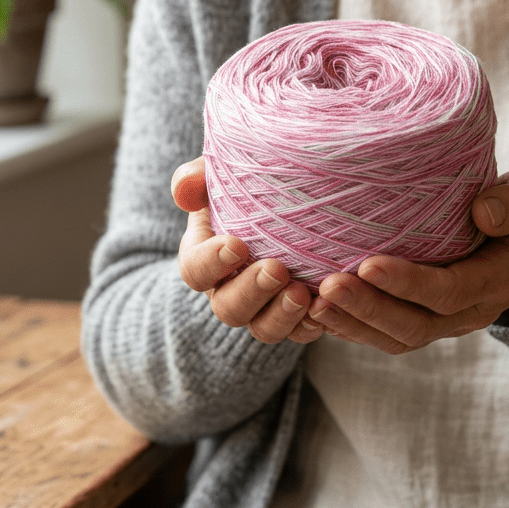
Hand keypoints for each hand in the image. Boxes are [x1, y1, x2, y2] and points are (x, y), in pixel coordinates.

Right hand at [171, 158, 324, 345]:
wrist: (290, 197)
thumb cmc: (246, 184)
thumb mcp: (219, 174)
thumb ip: (198, 177)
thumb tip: (184, 192)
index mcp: (205, 256)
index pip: (195, 269)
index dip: (210, 263)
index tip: (236, 244)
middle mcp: (229, 289)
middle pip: (229, 308)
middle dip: (252, 291)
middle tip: (277, 269)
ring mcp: (263, 307)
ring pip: (263, 329)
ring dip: (281, 315)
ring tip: (303, 293)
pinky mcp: (295, 315)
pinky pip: (299, 332)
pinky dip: (310, 325)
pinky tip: (324, 309)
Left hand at [306, 170, 508, 354]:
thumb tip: (483, 212)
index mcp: (494, 282)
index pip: (447, 291)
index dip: (407, 283)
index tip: (367, 264)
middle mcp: (467, 312)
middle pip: (413, 324)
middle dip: (368, 308)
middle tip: (326, 287)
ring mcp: (444, 323)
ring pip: (395, 338)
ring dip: (352, 324)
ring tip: (312, 303)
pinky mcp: (423, 321)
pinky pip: (385, 335)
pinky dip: (351, 328)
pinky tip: (315, 312)